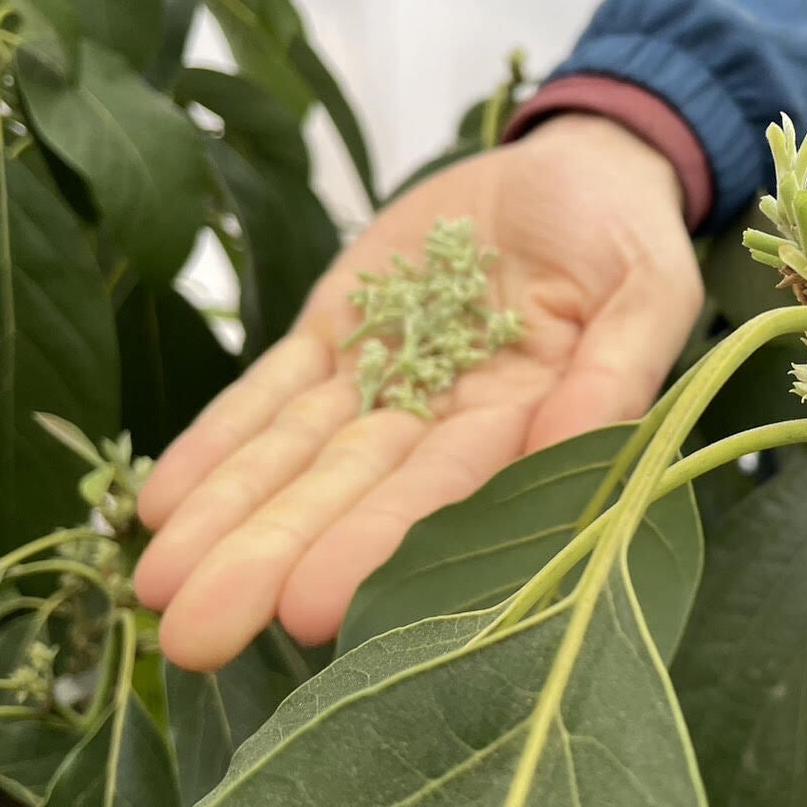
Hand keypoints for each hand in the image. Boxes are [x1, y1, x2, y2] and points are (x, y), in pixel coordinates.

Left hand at [134, 115, 702, 670]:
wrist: (573, 168)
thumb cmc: (625, 230)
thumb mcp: (649, 285)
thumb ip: (619, 368)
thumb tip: (574, 444)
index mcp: (528, 419)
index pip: (447, 492)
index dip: (380, 545)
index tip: (310, 609)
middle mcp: (446, 416)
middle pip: (351, 491)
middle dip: (272, 558)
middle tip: (195, 637)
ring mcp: (385, 375)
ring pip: (297, 455)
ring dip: (231, 518)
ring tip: (158, 584)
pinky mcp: (341, 331)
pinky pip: (271, 391)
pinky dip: (221, 441)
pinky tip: (166, 501)